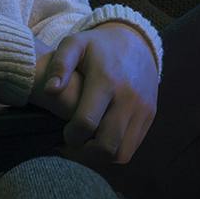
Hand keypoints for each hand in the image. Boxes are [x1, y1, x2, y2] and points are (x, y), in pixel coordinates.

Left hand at [39, 22, 158, 163]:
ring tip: (87, 144)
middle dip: (84, 153)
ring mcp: (142, 109)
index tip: (63, 133)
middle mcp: (128, 98)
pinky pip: (132, 148)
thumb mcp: (75, 43)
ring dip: (100, 157)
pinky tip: (101, 139)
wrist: (137, 41)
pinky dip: (114, 151)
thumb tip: (49, 91)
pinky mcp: (149, 116)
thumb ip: (60, 65)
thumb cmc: (98, 47)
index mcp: (107, 80)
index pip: (86, 123)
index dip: (70, 136)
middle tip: (73, 144)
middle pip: (106, 146)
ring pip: (121, 154)